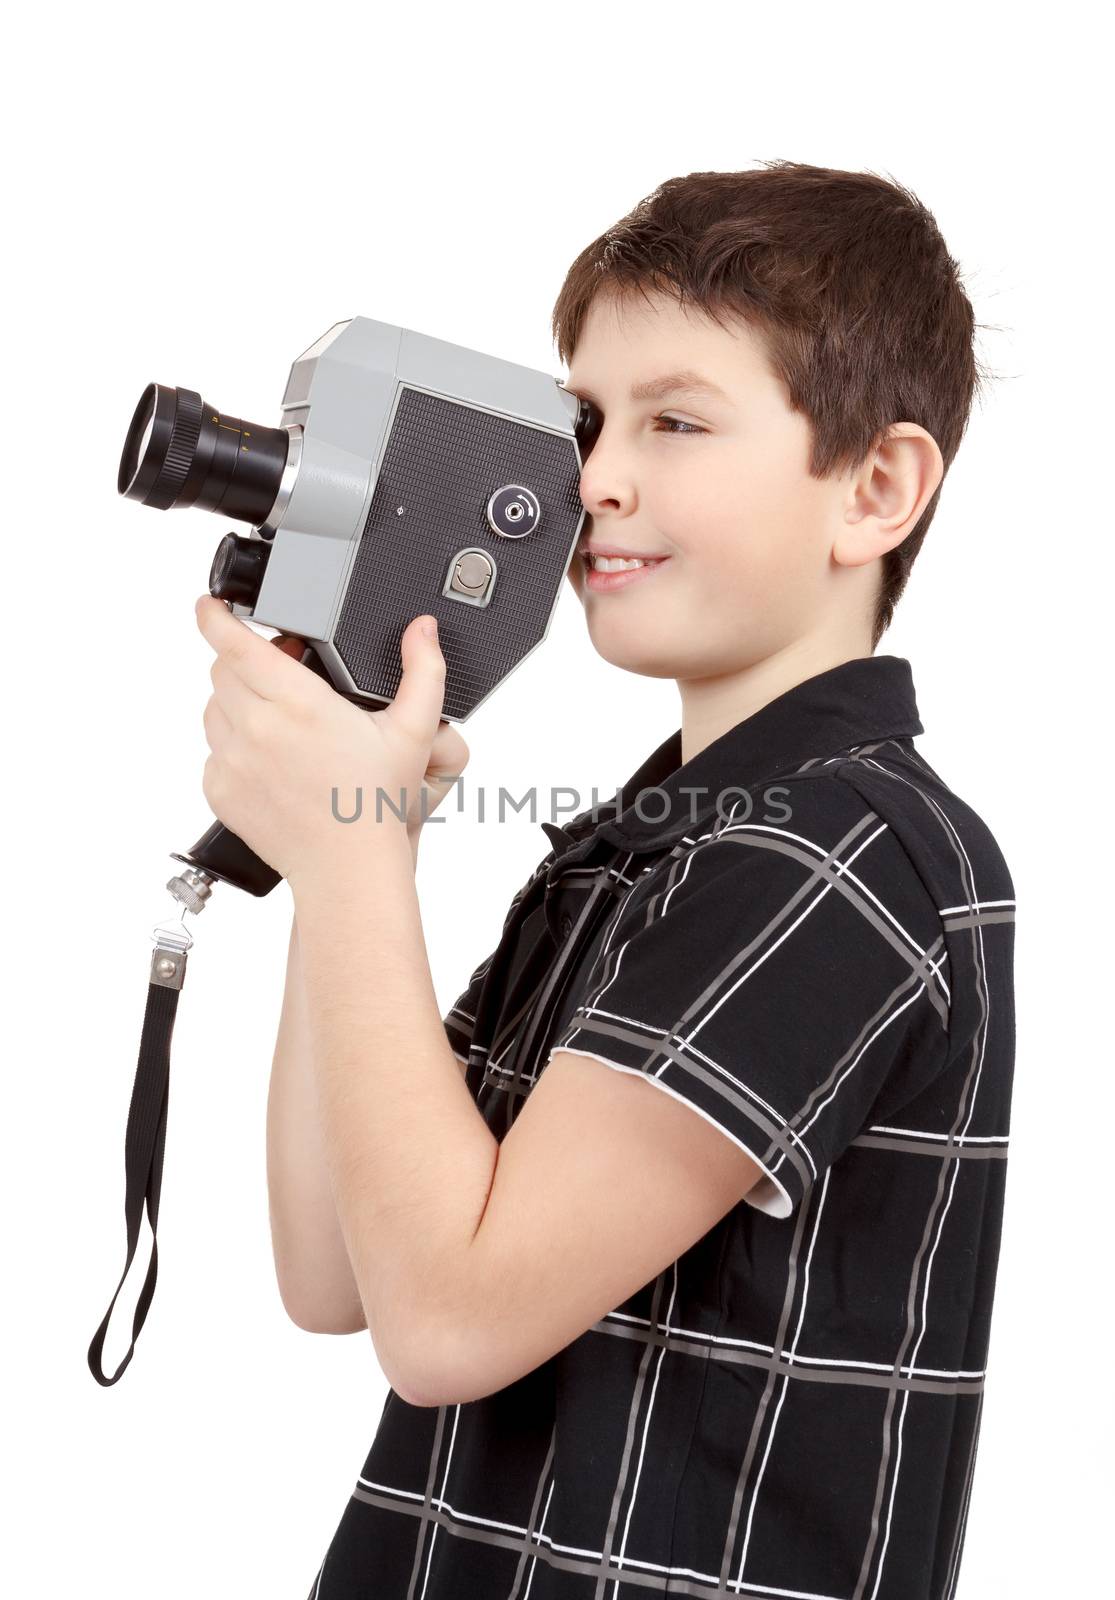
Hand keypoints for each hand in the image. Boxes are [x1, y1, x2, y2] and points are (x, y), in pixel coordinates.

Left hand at [195, 596, 467, 889]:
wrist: (347, 869)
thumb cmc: (375, 804)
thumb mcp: (412, 732)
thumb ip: (423, 671)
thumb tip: (423, 630)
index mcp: (299, 703)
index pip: (234, 643)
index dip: (216, 615)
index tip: (212, 604)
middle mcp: (257, 728)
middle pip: (223, 670)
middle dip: (245, 663)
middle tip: (280, 675)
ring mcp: (232, 761)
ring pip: (214, 709)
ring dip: (237, 703)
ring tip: (278, 722)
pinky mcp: (220, 789)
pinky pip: (214, 752)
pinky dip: (233, 747)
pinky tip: (272, 761)